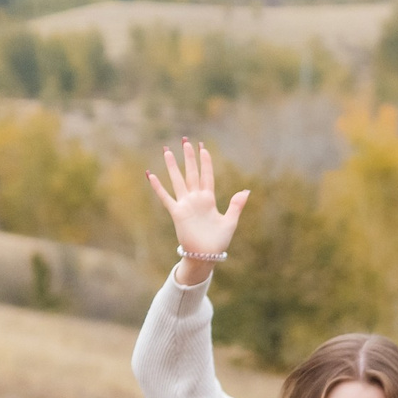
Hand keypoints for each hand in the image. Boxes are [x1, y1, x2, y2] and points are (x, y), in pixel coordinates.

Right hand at [147, 137, 247, 286]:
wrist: (206, 256)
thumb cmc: (219, 241)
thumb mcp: (230, 222)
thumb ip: (236, 206)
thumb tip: (246, 190)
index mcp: (210, 200)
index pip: (207, 176)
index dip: (206, 162)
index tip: (203, 147)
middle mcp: (196, 199)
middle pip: (192, 173)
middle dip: (189, 158)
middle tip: (185, 141)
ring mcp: (185, 205)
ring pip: (178, 181)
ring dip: (173, 166)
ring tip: (167, 151)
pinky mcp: (177, 213)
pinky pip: (165, 197)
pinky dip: (158, 187)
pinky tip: (151, 175)